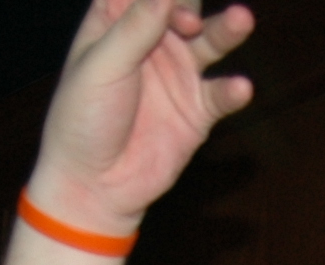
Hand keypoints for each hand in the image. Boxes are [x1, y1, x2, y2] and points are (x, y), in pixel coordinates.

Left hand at [29, 0, 256, 236]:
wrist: (93, 186)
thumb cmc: (83, 120)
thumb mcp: (101, 67)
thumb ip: (135, 29)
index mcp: (117, 23)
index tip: (166, 4)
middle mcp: (152, 42)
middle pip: (182, 6)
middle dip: (190, 3)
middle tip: (188, 21)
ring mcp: (178, 74)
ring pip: (210, 41)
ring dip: (227, 30)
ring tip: (242, 20)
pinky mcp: (198, 110)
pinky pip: (221, 94)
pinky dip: (232, 91)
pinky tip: (239, 88)